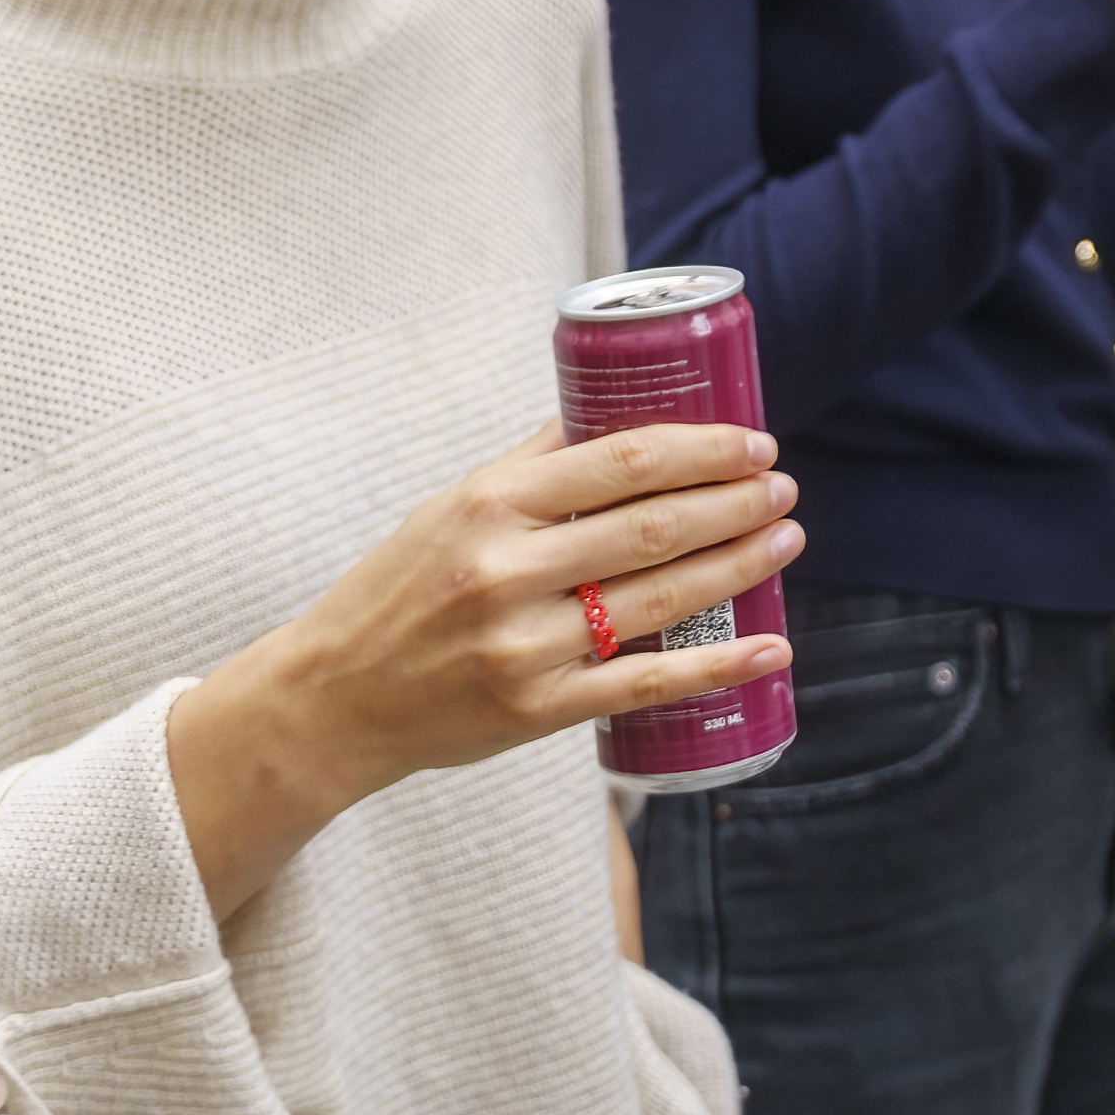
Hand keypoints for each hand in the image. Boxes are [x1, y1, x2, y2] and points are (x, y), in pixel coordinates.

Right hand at [168, 421, 800, 926]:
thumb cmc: (397, 591)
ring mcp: (523, 646)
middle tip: (782, 489)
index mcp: (490, 506)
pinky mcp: (535, 710)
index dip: (703, 450)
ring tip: (785, 540)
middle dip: (735, 504)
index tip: (755, 444)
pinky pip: (644, 685)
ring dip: (739, 566)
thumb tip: (609, 403)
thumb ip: (531, 464)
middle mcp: (507, 572)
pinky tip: (770, 647)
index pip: (623, 462)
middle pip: (654, 528)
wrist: (329, 699)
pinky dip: (717, 666)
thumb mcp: (449, 507)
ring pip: (660, 600)